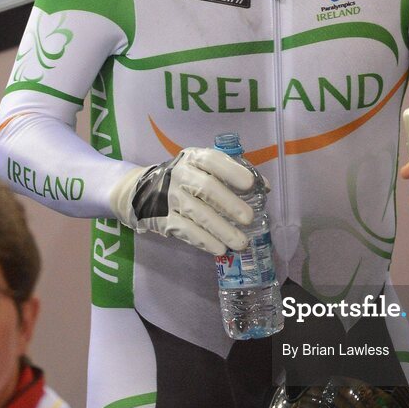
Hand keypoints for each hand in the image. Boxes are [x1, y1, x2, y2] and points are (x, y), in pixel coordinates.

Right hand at [110, 148, 255, 255]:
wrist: (144, 190)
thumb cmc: (188, 177)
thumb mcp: (206, 168)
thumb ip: (235, 174)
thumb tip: (265, 187)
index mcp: (194, 158)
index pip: (213, 160)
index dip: (232, 171)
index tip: (250, 185)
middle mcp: (180, 175)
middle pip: (206, 188)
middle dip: (229, 204)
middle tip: (249, 218)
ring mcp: (170, 197)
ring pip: (197, 213)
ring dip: (221, 229)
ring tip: (241, 243)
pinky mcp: (163, 218)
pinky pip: (185, 230)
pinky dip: (204, 240)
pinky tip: (219, 249)